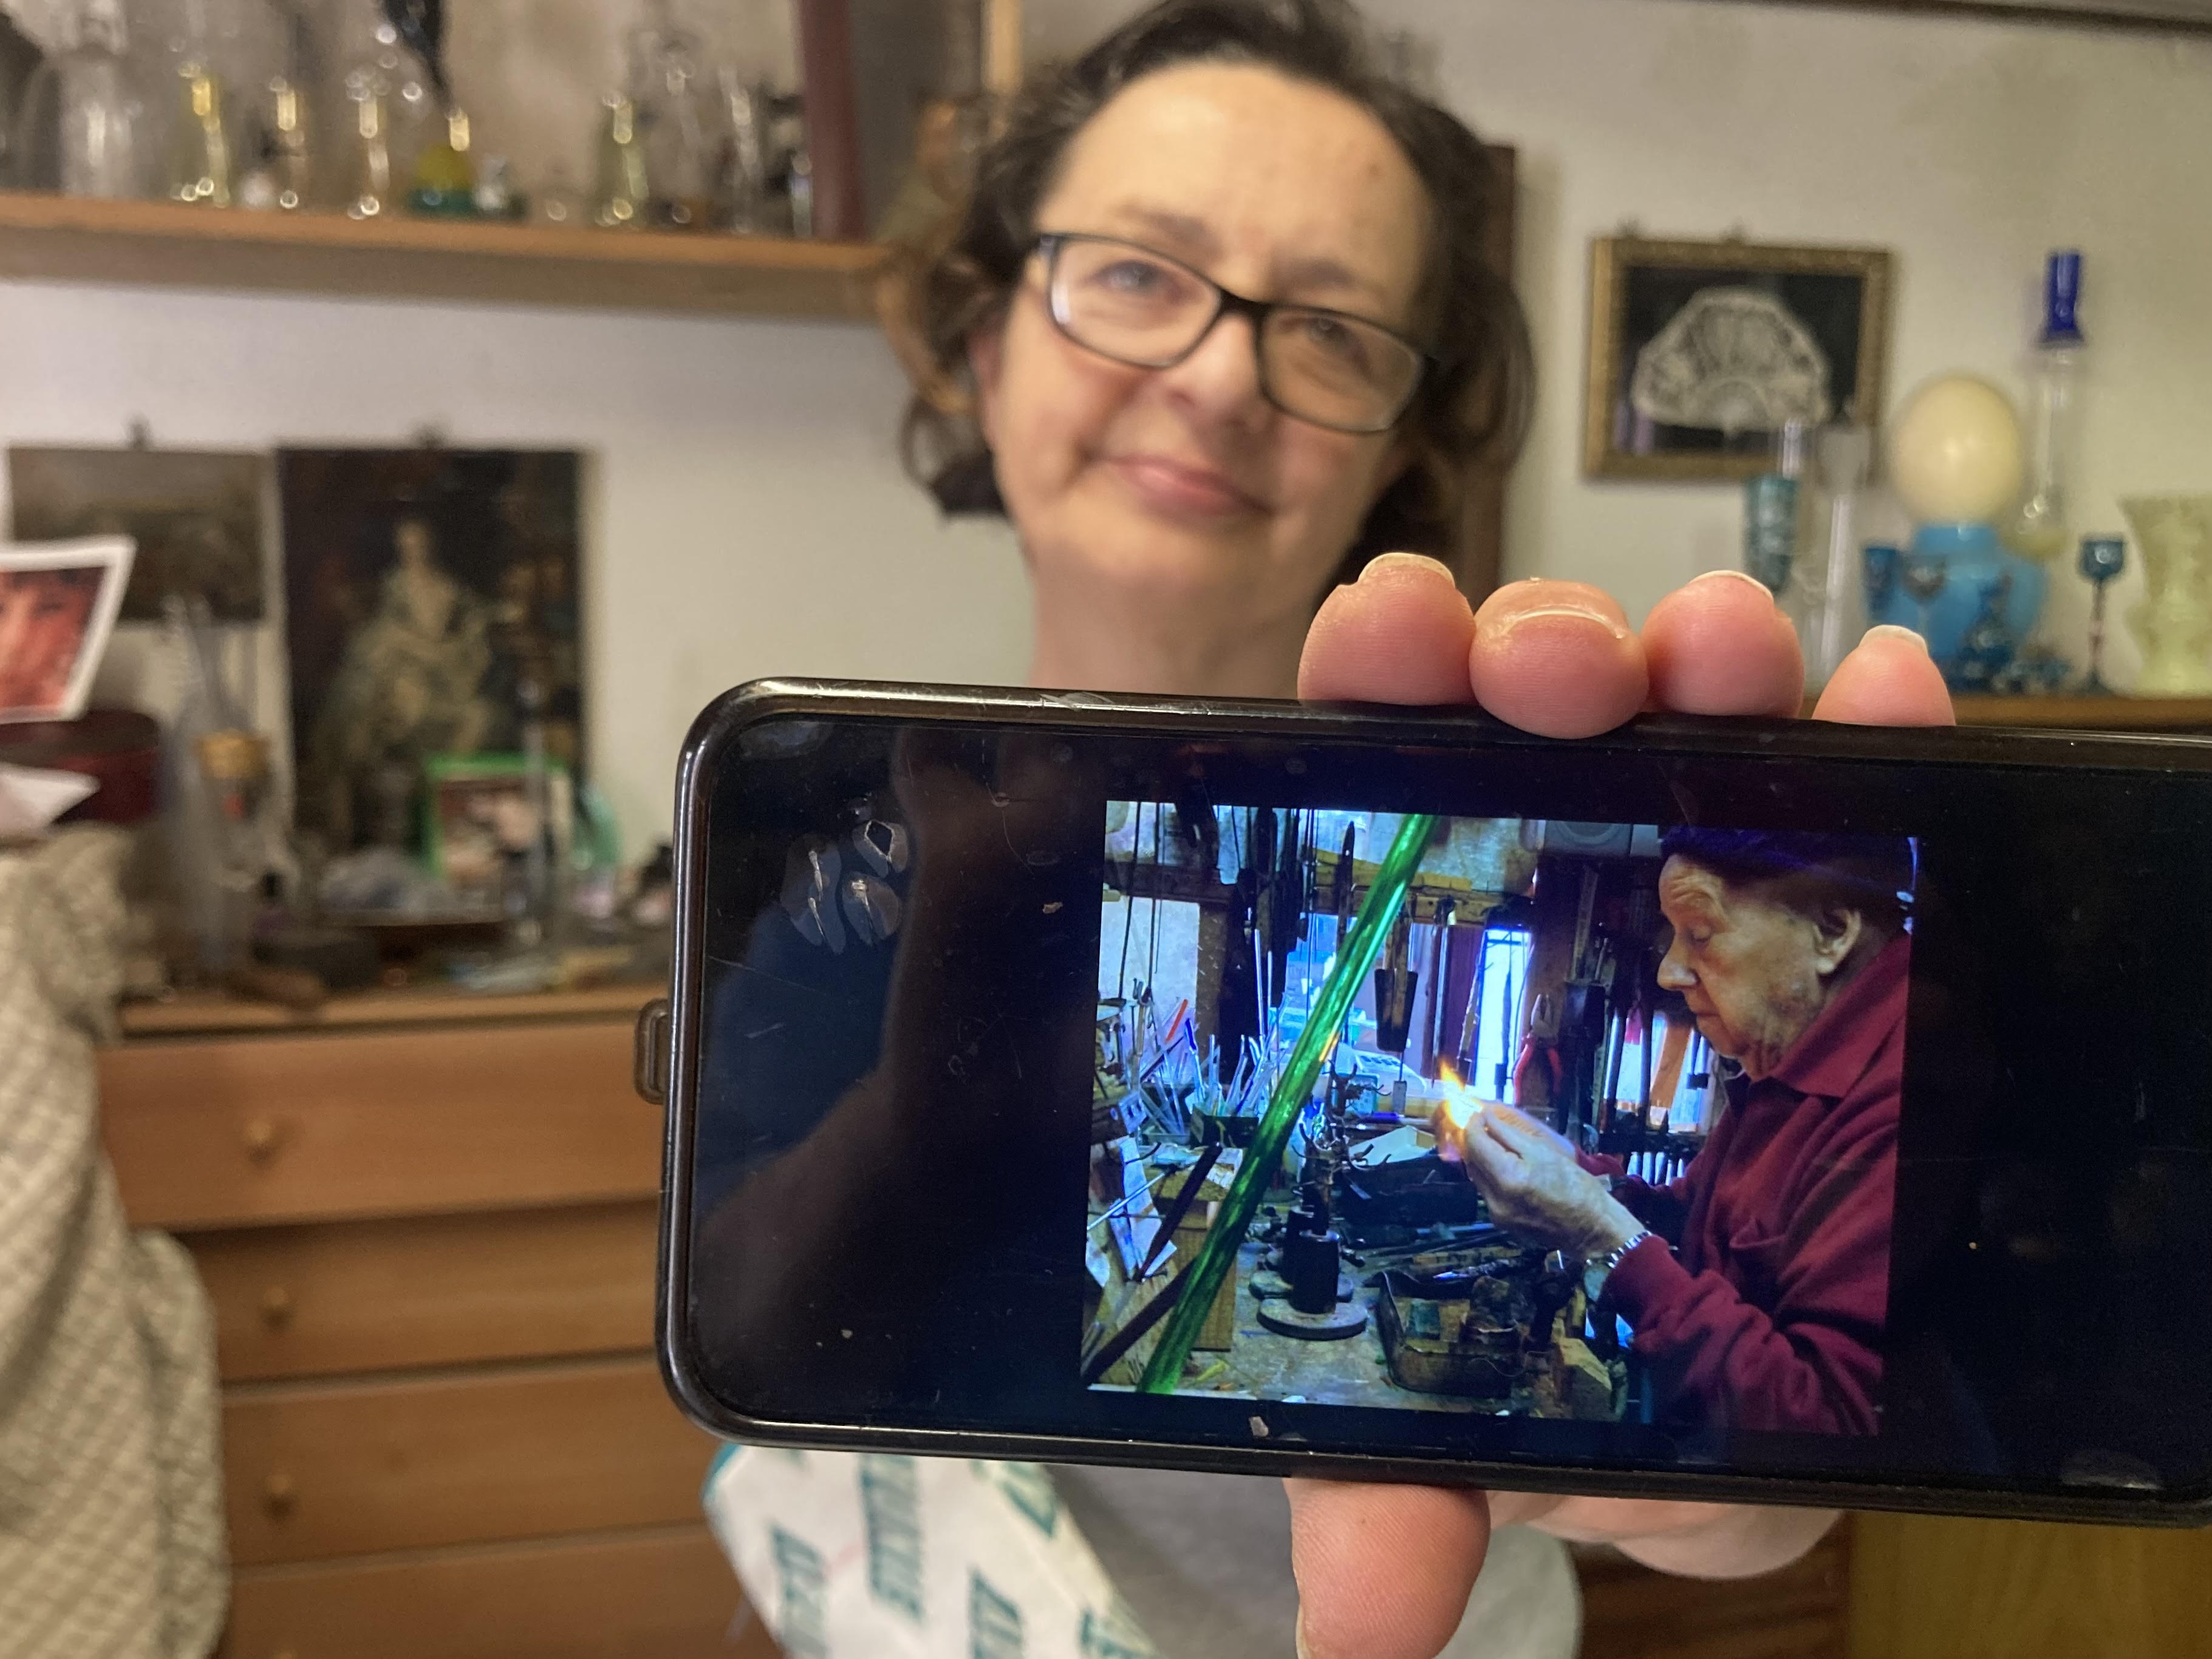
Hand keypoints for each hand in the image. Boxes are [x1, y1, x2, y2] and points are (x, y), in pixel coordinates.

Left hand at [1285, 558, 1950, 1658]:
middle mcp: (1553, 930)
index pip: (1366, 816)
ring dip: (1696, 669)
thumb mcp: (1496, 1443)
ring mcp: (1701, 902)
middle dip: (1530, 662)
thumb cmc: (1590, 1389)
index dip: (1364, 711)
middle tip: (1538, 667)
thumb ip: (1403, 1485)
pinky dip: (1880, 730)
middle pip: (1517, 733)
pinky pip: (1865, 795)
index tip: (1383, 652)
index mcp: (1432, 1007)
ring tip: (1723, 660)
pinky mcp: (1844, 920)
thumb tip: (1354, 1612)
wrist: (1745, 1403)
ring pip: (1684, 731)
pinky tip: (1898, 697)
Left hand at [1453, 1101, 1641, 1258]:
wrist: (1591, 1227)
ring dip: (1482, 1158)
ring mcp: (1496, 1215)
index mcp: (1507, 1179)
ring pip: (1477, 1177)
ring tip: (1498, 1144)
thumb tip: (1485, 1116)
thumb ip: (1508, 1134)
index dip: (1474, 1124)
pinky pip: (1487, 1192)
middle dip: (1477, 1140)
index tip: (1481, 1113)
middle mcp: (1495, 1200)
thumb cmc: (1575, 1186)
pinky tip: (1506, 1168)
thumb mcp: (1543, 1151)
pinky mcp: (1502, 1223)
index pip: (1474, 1144)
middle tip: (1488, 1125)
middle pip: (1471, 1161)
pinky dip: (1491, 1176)